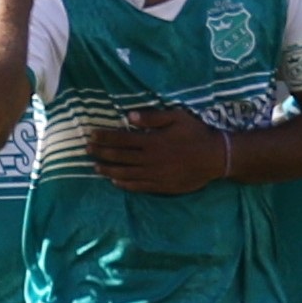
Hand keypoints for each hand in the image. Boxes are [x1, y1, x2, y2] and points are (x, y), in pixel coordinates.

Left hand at [89, 107, 227, 194]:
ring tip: (95, 167)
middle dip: (101, 152)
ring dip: (108, 170)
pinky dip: (124, 184)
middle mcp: (149, 159)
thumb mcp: (177, 117)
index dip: (104, 137)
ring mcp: (154, 174)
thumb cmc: (196, 134)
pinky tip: (115, 181)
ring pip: (125, 173)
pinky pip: (137, 186)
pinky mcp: (160, 186)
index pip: (121, 139)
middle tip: (86, 150)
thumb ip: (152, 118)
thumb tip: (128, 117)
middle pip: (119, 156)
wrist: (215, 158)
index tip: (91, 135)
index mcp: (151, 141)